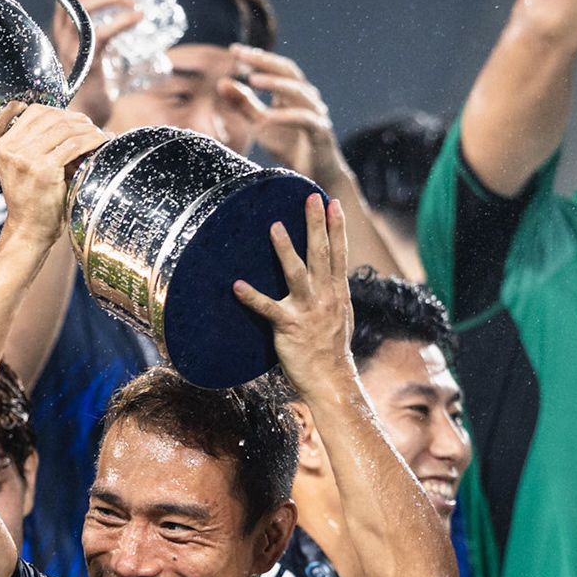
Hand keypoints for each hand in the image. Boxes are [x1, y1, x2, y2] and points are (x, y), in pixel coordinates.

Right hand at [0, 105, 109, 250]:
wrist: (29, 231)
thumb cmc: (33, 201)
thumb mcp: (25, 166)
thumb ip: (39, 143)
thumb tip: (74, 120)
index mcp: (3, 144)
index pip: (34, 111)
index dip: (59, 111)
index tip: (76, 121)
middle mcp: (11, 148)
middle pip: (51, 117)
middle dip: (77, 119)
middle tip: (93, 128)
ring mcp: (25, 158)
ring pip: (64, 128)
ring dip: (88, 129)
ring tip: (100, 136)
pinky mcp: (43, 169)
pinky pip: (73, 145)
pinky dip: (91, 141)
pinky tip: (101, 143)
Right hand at [51, 0, 144, 126]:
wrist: (87, 117)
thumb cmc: (92, 84)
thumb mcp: (92, 51)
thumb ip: (96, 31)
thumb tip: (116, 8)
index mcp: (61, 31)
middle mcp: (62, 37)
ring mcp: (73, 50)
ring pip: (83, 9)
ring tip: (132, 0)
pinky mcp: (88, 63)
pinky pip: (104, 32)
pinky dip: (124, 20)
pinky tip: (139, 17)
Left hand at [220, 45, 342, 182]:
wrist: (315, 177)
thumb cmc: (291, 147)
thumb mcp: (261, 124)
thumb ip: (244, 104)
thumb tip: (222, 82)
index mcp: (293, 93)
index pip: (276, 68)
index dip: (257, 57)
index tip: (234, 49)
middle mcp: (307, 98)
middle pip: (288, 71)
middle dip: (265, 62)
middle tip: (242, 56)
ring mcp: (316, 114)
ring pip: (298, 92)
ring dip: (275, 84)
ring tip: (253, 80)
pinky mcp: (320, 133)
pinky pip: (304, 120)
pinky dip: (286, 116)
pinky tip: (268, 117)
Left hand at [234, 195, 355, 394]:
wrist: (330, 379)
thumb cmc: (331, 349)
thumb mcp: (340, 315)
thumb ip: (333, 293)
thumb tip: (330, 276)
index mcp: (337, 292)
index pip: (338, 253)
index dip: (336, 227)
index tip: (333, 204)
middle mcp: (325, 296)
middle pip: (321, 254)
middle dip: (316, 224)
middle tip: (312, 198)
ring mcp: (308, 310)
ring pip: (297, 273)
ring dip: (285, 249)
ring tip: (274, 227)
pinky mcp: (289, 326)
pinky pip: (267, 309)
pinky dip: (252, 297)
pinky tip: (237, 285)